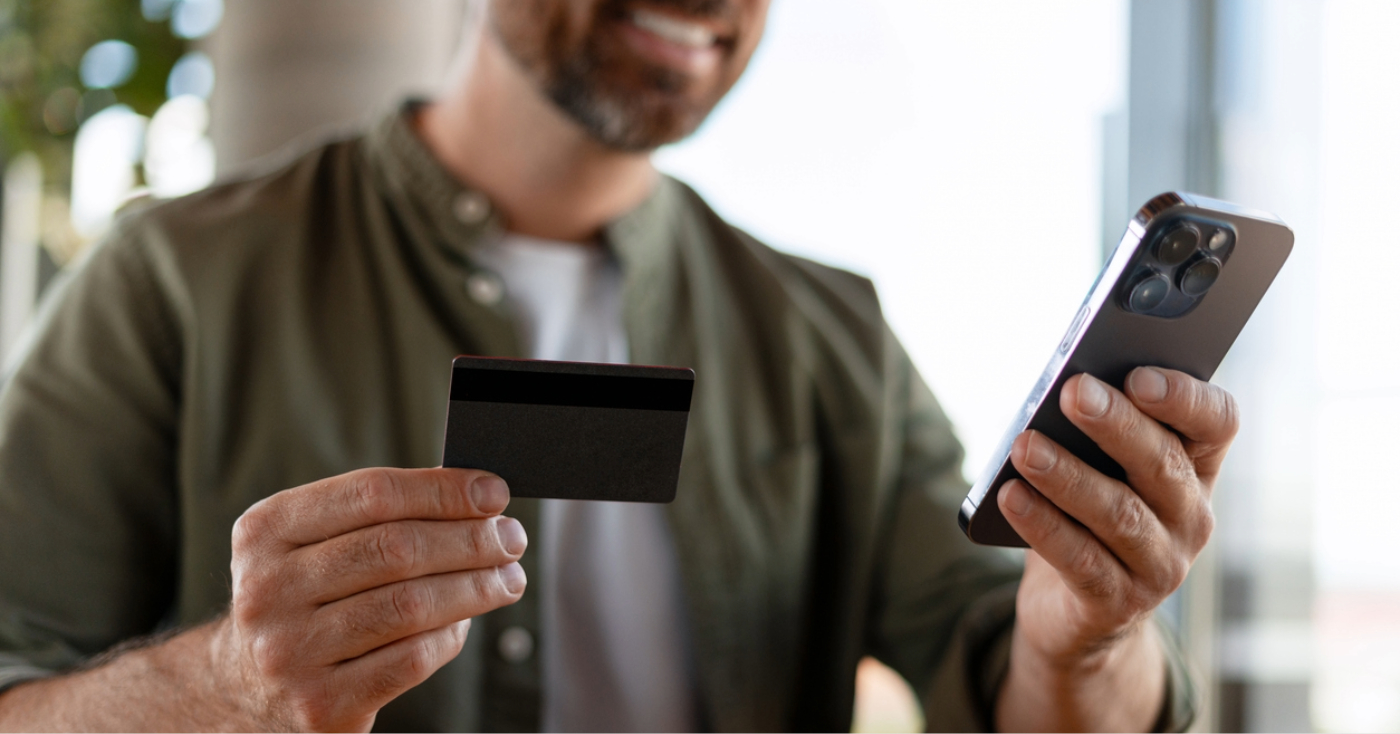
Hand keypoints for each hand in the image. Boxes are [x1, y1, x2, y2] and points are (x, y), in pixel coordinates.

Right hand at [214, 467, 527, 731]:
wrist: (246, 689)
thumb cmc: (306, 599)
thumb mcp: (315, 544)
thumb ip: (381, 517)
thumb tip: (479, 502)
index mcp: (266, 531)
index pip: (372, 494)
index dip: (442, 490)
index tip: (495, 494)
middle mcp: (268, 589)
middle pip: (396, 549)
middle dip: (470, 540)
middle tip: (512, 539)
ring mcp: (290, 651)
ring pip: (410, 605)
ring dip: (475, 588)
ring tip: (508, 579)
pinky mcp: (320, 703)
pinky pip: (411, 659)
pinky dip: (451, 636)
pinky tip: (468, 622)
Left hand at [995, 367, 1235, 730]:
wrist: (1074, 607)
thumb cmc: (1085, 511)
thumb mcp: (1097, 465)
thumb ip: (1092, 430)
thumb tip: (1059, 391)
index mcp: (1196, 466)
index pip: (1216, 422)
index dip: (1184, 397)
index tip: (1138, 374)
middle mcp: (1191, 516)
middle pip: (1162, 463)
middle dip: (1115, 424)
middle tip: (1073, 392)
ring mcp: (1161, 565)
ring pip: (1119, 514)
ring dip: (1068, 476)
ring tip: (1025, 446)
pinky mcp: (1119, 603)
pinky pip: (1081, 560)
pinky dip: (1043, 525)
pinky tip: (1010, 497)